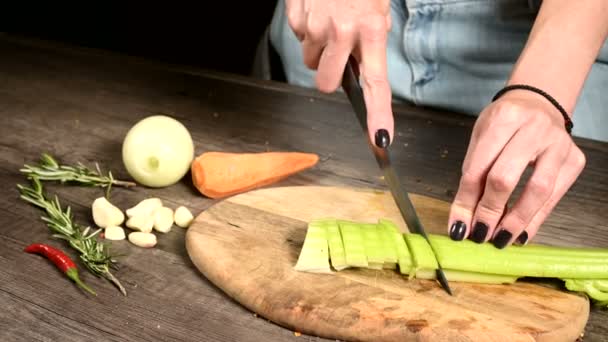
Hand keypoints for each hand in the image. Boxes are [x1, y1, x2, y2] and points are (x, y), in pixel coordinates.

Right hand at [285, 0, 393, 146]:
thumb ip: (371, 42)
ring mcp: (316, 26)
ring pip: (310, 61)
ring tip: (328, 22)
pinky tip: (316, 11)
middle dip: (329, 76)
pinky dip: (306, 31)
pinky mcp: (296, 18)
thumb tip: (360, 73)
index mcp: (371, 30)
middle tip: (337, 53)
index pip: (376, 83)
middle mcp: (343, 32)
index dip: (378, 114)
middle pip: (326, 84)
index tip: (380, 138)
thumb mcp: (377, 10)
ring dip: (318, 49)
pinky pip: (298, 39)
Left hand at [447, 90, 585, 247]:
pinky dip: (536, 218)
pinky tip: (521, 233)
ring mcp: (558, 144)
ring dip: (516, 221)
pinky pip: (554, 196)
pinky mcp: (574, 160)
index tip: (458, 227)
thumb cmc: (504, 123)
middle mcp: (534, 128)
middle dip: (489, 212)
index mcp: (503, 118)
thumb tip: (464, 218)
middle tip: (479, 235)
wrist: (539, 104)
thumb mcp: (481, 138)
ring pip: (537, 191)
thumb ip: (472, 175)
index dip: (466, 202)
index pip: (478, 168)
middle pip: (506, 178)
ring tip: (500, 239)